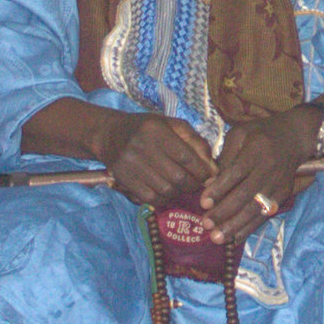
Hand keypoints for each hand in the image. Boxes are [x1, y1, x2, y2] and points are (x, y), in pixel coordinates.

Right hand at [93, 111, 217, 210]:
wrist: (111, 134)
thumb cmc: (148, 129)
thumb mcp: (172, 125)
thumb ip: (195, 142)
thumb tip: (213, 168)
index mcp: (156, 130)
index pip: (186, 157)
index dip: (202, 171)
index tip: (210, 176)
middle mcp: (142, 147)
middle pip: (178, 177)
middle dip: (194, 184)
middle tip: (198, 184)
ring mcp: (131, 165)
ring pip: (166, 190)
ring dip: (180, 193)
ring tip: (183, 187)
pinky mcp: (124, 179)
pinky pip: (151, 198)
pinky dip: (164, 199)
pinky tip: (167, 191)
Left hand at [198, 109, 315, 241]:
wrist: (295, 136)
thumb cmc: (261, 133)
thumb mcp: (240, 134)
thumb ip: (225, 156)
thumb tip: (210, 183)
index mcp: (256, 149)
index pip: (235, 173)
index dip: (219, 189)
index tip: (203, 203)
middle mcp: (269, 168)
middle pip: (245, 194)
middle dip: (224, 212)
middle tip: (206, 224)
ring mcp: (278, 183)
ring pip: (256, 208)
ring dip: (236, 225)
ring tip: (217, 237)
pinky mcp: (283, 194)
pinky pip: (266, 214)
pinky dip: (250, 227)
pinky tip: (236, 238)